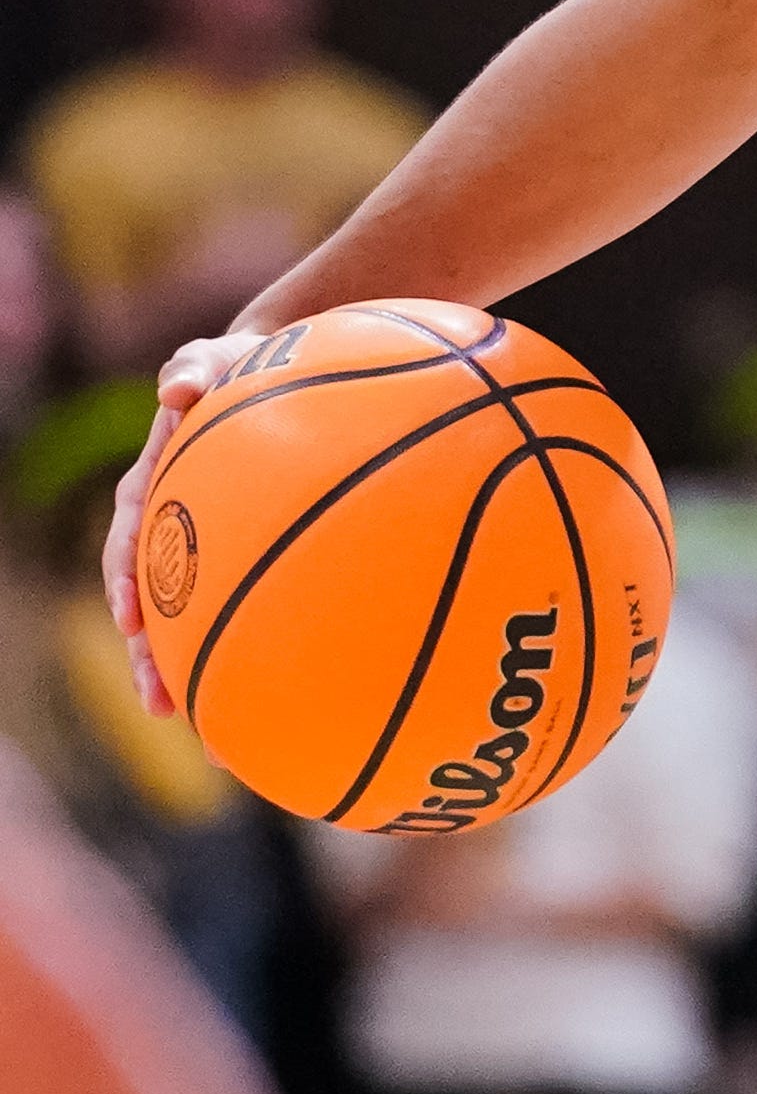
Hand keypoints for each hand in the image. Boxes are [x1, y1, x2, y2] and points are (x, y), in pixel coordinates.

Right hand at [101, 329, 269, 714]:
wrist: (286, 372)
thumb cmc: (248, 364)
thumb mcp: (220, 357)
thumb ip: (196, 366)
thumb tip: (177, 382)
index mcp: (159, 488)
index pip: (131, 539)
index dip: (125, 578)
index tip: (129, 615)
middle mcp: (177, 530)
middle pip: (156, 607)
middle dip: (155, 658)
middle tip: (165, 704)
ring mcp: (214, 551)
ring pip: (199, 625)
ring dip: (202, 676)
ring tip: (214, 736)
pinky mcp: (255, 559)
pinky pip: (257, 609)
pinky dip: (268, 650)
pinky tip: (294, 695)